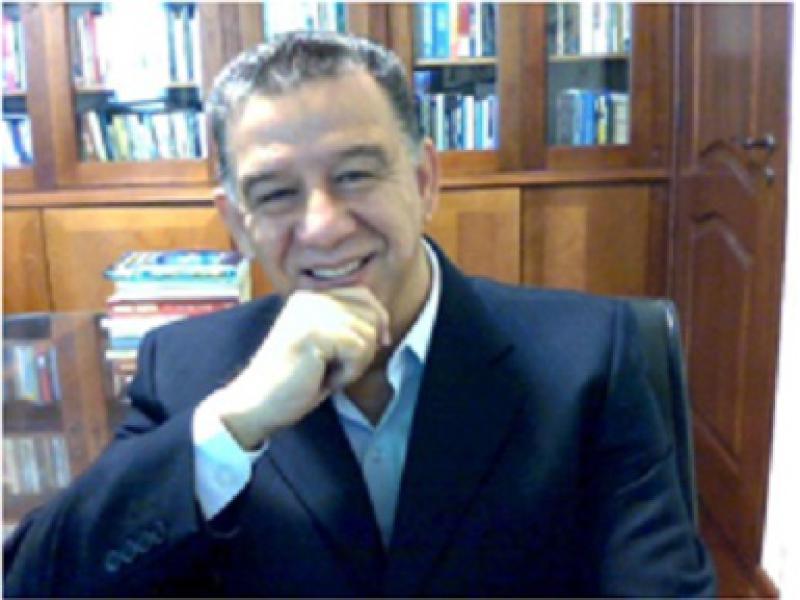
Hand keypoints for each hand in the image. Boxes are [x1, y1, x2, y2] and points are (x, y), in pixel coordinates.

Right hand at [205, 287, 390, 449]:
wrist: (256, 402)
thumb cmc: (293, 381)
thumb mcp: (325, 345)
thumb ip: (347, 326)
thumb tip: (383, 325)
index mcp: (310, 296)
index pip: (363, 294)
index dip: (377, 320)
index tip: (376, 344)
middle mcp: (310, 298)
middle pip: (370, 312)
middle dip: (366, 346)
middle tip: (339, 367)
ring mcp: (311, 312)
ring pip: (368, 333)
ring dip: (355, 363)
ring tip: (327, 373)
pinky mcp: (314, 332)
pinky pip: (358, 349)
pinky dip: (349, 372)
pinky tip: (324, 379)